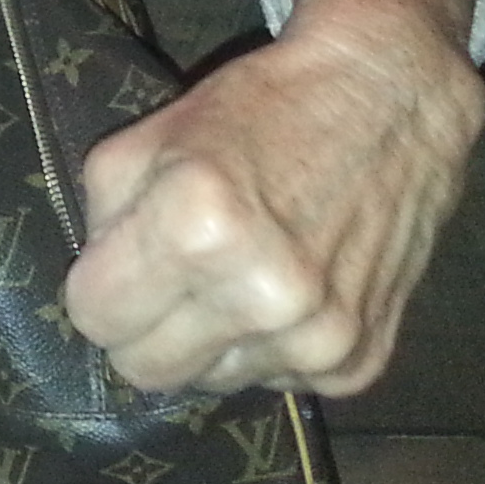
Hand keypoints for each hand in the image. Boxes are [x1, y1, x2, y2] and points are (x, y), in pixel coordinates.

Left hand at [62, 0, 484, 396]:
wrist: (389, 100)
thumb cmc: (262, 109)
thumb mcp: (152, 137)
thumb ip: (103, 218)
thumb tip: (99, 288)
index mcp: (198, 229)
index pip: (94, 319)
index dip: (98, 288)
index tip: (120, 262)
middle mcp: (264, 298)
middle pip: (148, 371)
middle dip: (143, 326)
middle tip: (171, 275)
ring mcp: (319, 340)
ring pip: (211, 383)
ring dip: (211, 338)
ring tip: (240, 271)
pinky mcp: (360, 363)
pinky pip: (277, 382)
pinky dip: (271, 345)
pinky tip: (290, 286)